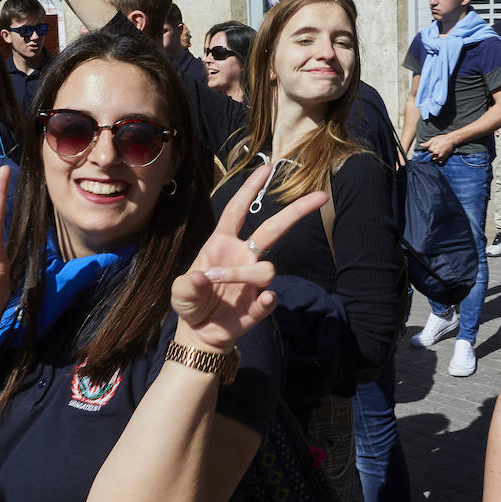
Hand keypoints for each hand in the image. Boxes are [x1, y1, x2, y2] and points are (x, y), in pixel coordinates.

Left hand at [170, 166, 325, 351]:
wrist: (200, 333)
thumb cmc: (191, 303)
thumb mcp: (180, 292)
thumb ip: (187, 285)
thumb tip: (201, 277)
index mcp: (222, 245)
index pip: (238, 211)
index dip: (250, 189)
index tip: (266, 168)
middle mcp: (243, 257)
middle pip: (273, 229)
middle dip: (296, 212)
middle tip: (321, 196)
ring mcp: (253, 280)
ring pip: (266, 269)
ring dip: (241, 274)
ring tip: (211, 281)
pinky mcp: (260, 304)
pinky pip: (270, 298)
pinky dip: (266, 299)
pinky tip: (260, 302)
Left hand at [423, 133, 457, 162]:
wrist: (451, 139)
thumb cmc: (442, 138)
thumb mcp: (433, 139)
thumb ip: (427, 143)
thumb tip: (421, 145)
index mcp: (431, 148)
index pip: (429, 152)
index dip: (431, 150)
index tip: (434, 148)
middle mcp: (435, 153)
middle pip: (431, 156)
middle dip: (433, 154)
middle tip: (437, 150)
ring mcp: (440, 156)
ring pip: (435, 159)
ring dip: (436, 158)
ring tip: (439, 154)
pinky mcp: (444, 157)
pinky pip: (441, 161)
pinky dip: (440, 160)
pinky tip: (441, 158)